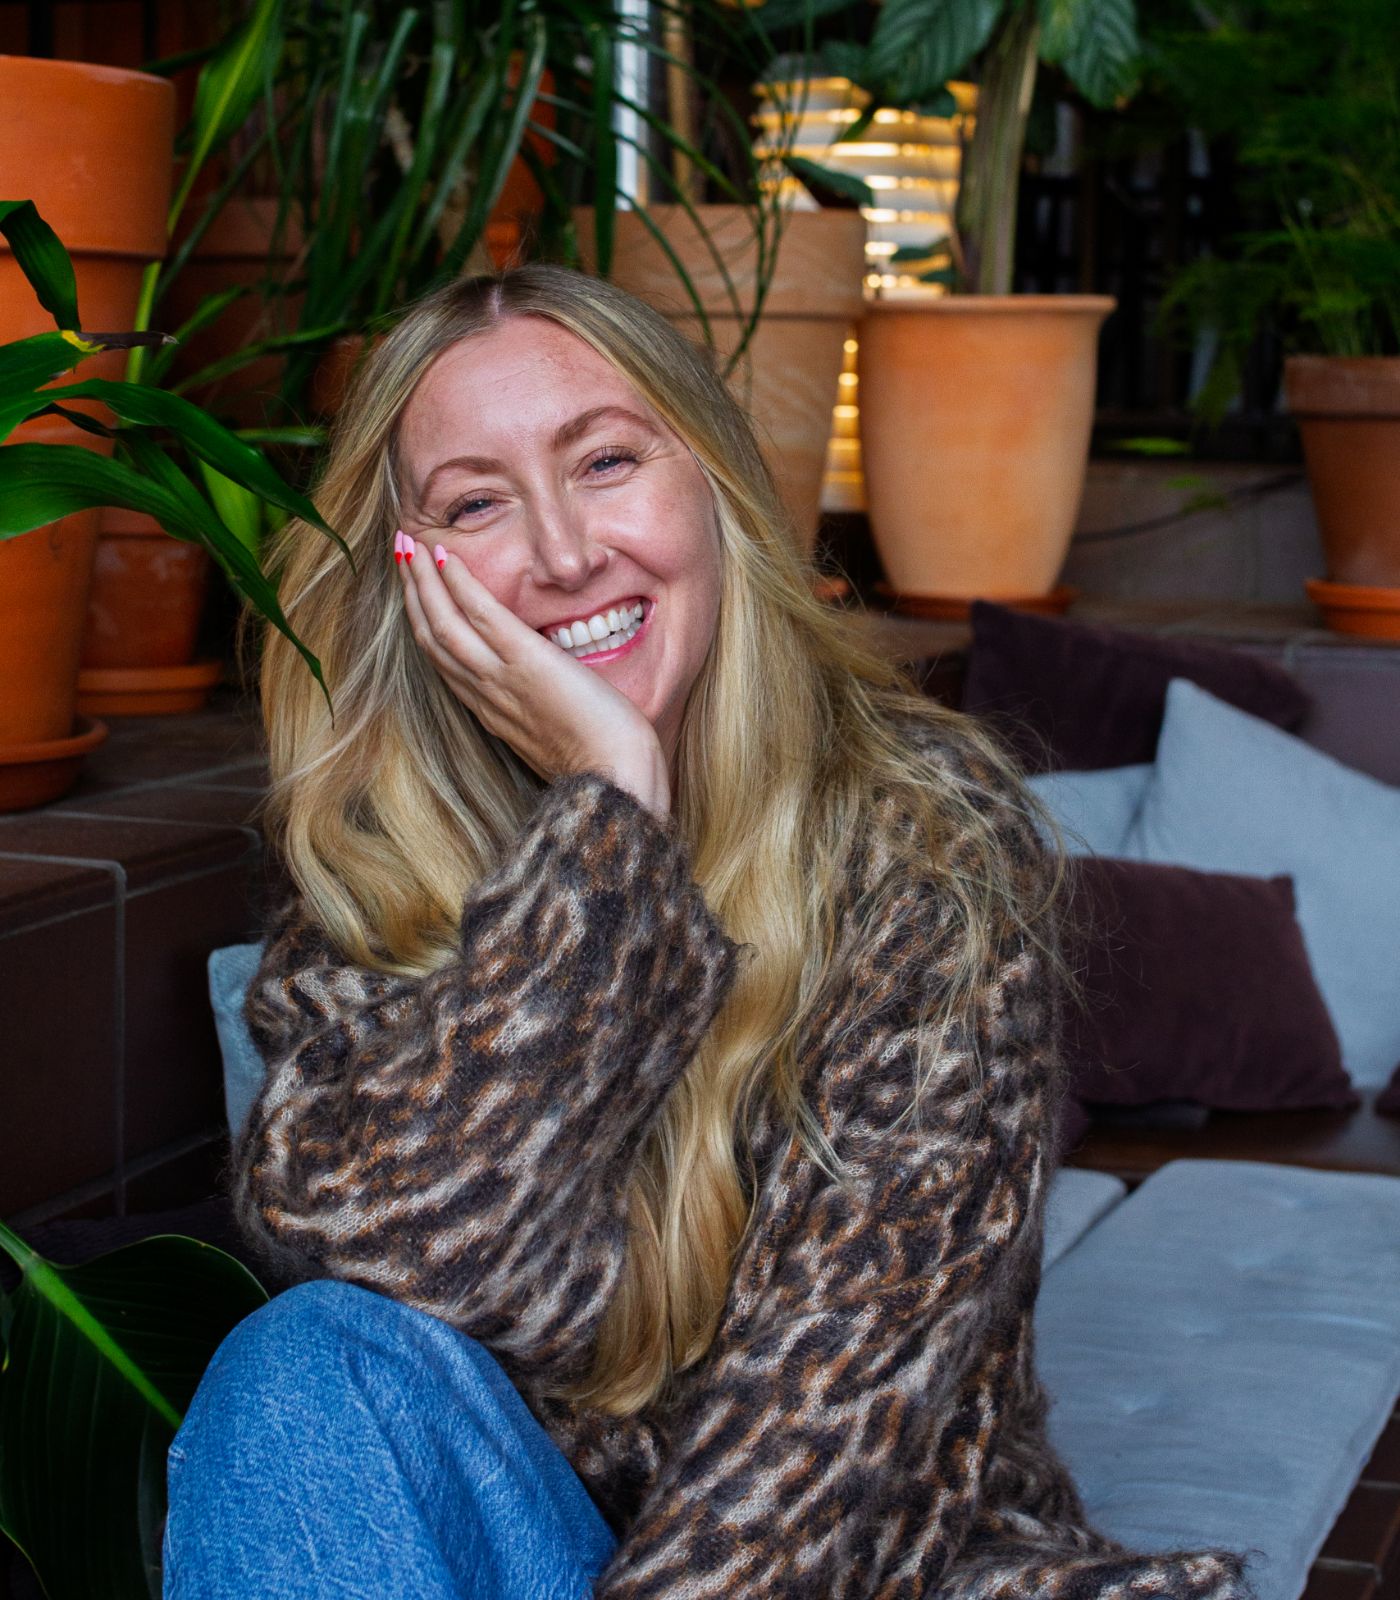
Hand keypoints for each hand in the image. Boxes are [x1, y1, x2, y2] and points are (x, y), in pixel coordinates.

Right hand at [395, 531, 670, 816]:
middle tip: (400, 554)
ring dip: (423, 581)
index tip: (416, 591)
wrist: (616, 780)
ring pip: (443, 624)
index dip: (426, 622)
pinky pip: (480, 615)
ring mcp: (501, 679)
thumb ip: (545, 709)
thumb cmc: (604, 763)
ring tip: (410, 544)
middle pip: (433, 639)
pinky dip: (458, 584)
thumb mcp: (562, 734)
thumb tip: (554, 690)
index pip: (446, 661)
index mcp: (492, 712)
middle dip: (412, 594)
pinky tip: (445, 557)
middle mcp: (486, 696)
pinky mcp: (525, 663)